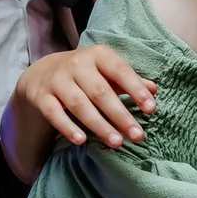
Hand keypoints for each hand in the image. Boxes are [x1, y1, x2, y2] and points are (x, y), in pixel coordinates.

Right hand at [16, 44, 156, 148]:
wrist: (42, 72)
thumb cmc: (84, 73)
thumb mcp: (106, 70)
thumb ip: (129, 80)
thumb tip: (154, 89)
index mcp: (98, 55)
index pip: (120, 71)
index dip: (136, 89)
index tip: (151, 109)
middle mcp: (77, 64)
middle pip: (101, 92)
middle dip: (120, 115)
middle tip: (137, 135)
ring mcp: (57, 80)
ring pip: (79, 105)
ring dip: (99, 125)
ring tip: (117, 143)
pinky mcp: (41, 96)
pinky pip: (54, 113)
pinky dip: (67, 127)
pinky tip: (81, 140)